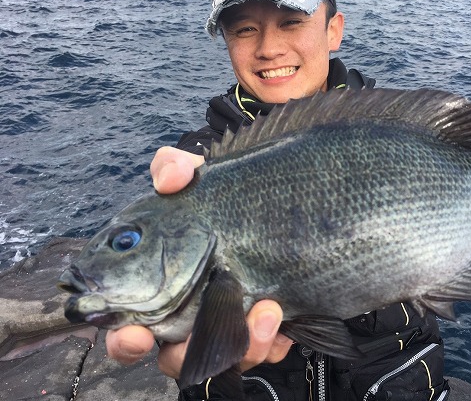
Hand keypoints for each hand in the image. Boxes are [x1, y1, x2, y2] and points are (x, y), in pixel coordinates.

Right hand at [105, 147, 292, 377]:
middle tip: (193, 343)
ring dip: (245, 341)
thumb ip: (173, 168)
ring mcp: (229, 322)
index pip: (129, 330)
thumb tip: (169, 178)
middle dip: (183, 356)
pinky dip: (274, 339)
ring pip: (226, 357)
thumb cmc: (219, 194)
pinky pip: (267, 349)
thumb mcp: (195, 176)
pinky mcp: (265, 326)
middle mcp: (189, 315)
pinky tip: (287, 317)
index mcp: (157, 290)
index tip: (136, 334)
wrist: (270, 202)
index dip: (127, 341)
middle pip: (174, 357)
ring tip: (267, 309)